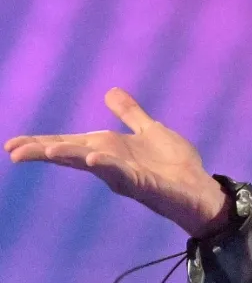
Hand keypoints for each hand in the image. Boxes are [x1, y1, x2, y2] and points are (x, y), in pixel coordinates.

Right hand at [6, 88, 229, 237]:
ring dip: (70, 158)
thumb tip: (110, 92)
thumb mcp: (151, 131)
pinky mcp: (146, 185)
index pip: (68, 143)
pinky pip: (123, 174)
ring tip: (45, 152)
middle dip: (43, 151)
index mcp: (109, 149)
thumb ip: (130, 114)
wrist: (202, 190)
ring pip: (92, 164)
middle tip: (14, 151)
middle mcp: (111, 163)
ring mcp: (126, 175)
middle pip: (72, 154)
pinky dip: (107, 166)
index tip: (12, 144)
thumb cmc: (176, 165)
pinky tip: (93, 159)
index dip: (41, 143)